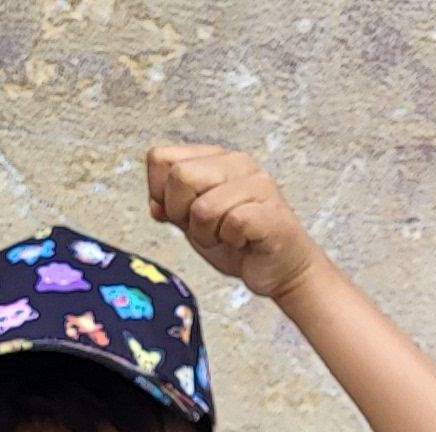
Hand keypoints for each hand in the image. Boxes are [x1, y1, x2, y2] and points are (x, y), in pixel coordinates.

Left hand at [146, 144, 328, 300]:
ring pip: (204, 207)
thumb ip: (171, 207)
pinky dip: (230, 242)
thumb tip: (155, 205)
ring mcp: (259, 184)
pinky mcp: (272, 212)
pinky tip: (244, 243)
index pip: (160, 158)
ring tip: (226, 237)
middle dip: (181, 213)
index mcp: (215, 158)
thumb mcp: (193, 222)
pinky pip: (232, 223)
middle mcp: (238, 162)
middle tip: (206, 229)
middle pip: (180, 176)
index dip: (160, 192)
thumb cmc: (238, 243)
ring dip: (207, 234)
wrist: (280, 270)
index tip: (182, 214)